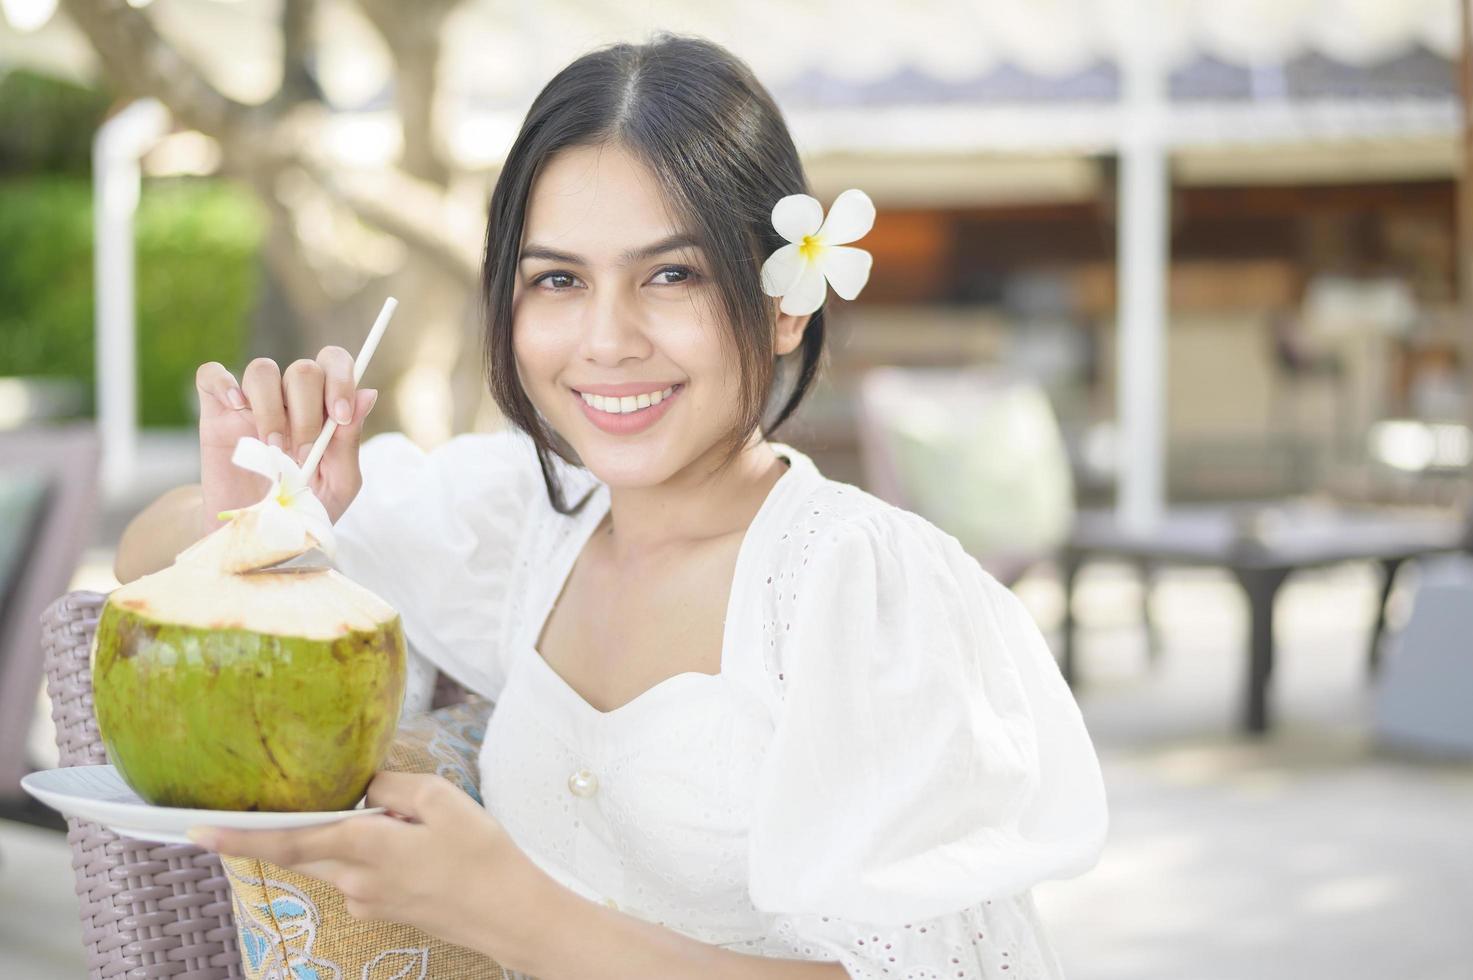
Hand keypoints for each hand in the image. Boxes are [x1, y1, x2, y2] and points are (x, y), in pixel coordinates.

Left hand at [188, 772, 556, 965]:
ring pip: (337, 858)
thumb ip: (389, 787)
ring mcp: (367, 901)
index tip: (194, 830)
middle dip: (290, 827)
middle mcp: (354, 880)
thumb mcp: (440, 799)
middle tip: (285, 806)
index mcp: (364, 847)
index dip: (239, 836)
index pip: (287, 840)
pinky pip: (361, 873)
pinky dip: (373, 853)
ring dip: (352, 836)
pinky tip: (418, 846)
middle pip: (304, 849)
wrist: (510, 913)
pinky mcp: (383, 910)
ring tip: (413, 824)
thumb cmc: (481, 853)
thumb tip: (363, 790)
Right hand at [195, 349, 378, 536]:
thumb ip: (350, 440)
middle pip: (303, 370)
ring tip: (272, 447)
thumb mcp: (338, 482)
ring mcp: (251, 404)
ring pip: (262, 369)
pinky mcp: (216, 415)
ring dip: (272, 408)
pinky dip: (223, 382)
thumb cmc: (304, 507)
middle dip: (308, 412)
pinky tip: (236, 408)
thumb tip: (368, 393)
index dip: (341, 379)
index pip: (334, 363)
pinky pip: (212, 374)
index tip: (340, 416)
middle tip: (304, 452)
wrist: (258, 536)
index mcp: (323, 408)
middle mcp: (289, 400)